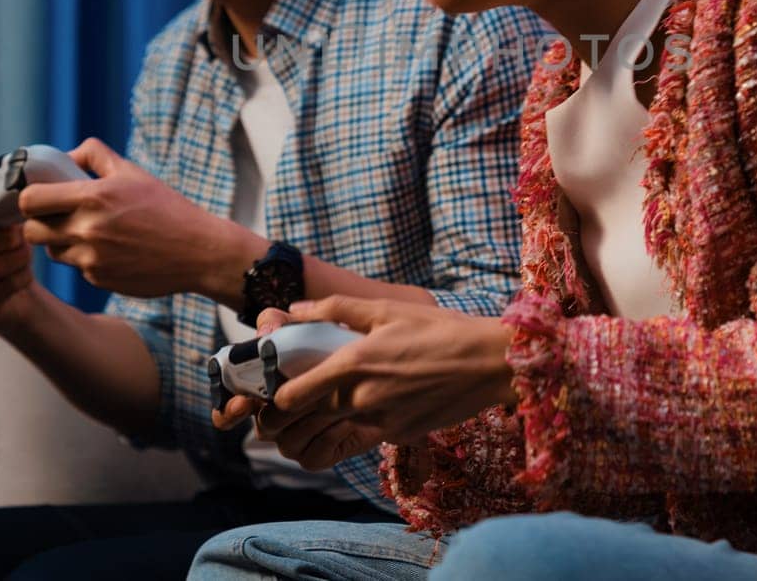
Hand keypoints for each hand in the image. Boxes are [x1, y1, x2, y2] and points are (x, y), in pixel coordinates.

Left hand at [18, 138, 261, 299]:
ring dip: (61, 242)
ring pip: (51, 252)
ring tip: (88, 233)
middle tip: (58, 216)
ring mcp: (92, 259)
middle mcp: (88, 230)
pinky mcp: (98, 280)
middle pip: (32, 231)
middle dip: (40, 222)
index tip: (41, 196)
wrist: (198, 252)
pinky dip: (86, 259)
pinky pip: (76, 268)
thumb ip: (94, 155)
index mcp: (94, 197)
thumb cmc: (167, 208)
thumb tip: (65, 157)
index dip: (30, 197)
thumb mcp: (133, 172)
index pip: (30, 200)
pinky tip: (112, 251)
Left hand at [226, 297, 516, 470]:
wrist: (488, 362)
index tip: (267, 393)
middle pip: (301, 423)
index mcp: (353, 362)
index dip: (272, 398)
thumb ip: (334, 309)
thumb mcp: (386, 308)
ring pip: (323, 444)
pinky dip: (333, 448)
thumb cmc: (438, 329)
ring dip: (300, 443)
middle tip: (268, 420)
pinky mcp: (397, 435)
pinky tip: (328, 439)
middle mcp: (362, 397)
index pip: (293, 394)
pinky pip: (353, 448)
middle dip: (277, 425)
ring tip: (292, 435)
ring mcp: (380, 422)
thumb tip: (293, 310)